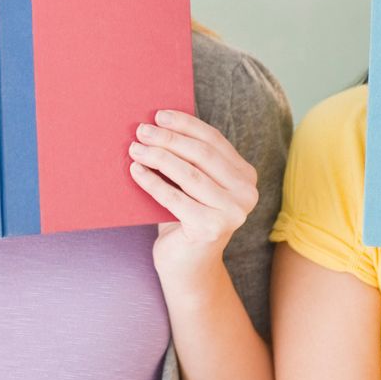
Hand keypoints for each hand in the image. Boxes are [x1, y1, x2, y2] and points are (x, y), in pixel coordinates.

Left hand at [127, 108, 258, 293]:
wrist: (186, 264)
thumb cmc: (185, 215)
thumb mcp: (192, 183)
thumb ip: (188, 158)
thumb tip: (156, 123)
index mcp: (245, 176)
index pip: (213, 141)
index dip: (185, 125)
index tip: (158, 115)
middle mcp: (246, 194)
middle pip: (201, 155)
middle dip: (168, 139)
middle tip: (141, 130)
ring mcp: (232, 213)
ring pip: (189, 175)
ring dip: (157, 157)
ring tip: (134, 148)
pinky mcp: (211, 229)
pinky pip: (174, 198)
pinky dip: (152, 182)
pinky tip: (135, 171)